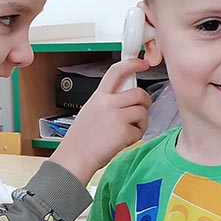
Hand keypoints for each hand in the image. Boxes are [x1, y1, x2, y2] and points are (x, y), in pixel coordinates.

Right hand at [51, 58, 150, 185]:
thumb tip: (127, 97)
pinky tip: (122, 141)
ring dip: (140, 122)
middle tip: (141, 109)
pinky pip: (140, 130)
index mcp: (98, 96)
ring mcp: (116, 117)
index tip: (142, 63)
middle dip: (145, 102)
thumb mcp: (90, 111)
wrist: (75, 157)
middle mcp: (107, 103)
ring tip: (127, 130)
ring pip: (142, 112)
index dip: (132, 64)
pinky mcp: (123, 132)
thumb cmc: (81, 139)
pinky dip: (135, 137)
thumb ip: (107, 101)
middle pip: (139, 93)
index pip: (116, 71)